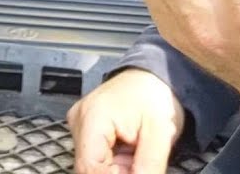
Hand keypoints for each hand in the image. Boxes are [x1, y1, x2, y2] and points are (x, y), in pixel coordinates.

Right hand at [68, 68, 184, 173]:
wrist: (153, 76)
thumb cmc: (155, 94)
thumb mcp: (160, 132)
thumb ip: (150, 165)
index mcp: (93, 116)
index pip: (90, 167)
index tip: (134, 172)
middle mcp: (79, 120)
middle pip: (90, 167)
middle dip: (119, 172)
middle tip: (139, 163)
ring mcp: (80, 125)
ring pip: (94, 165)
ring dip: (118, 169)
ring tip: (136, 153)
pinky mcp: (85, 131)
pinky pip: (97, 159)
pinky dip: (115, 163)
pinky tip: (129, 152)